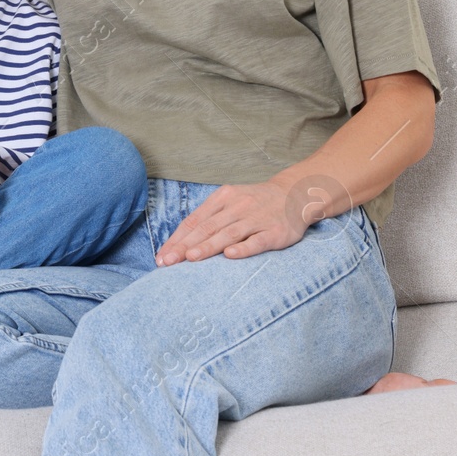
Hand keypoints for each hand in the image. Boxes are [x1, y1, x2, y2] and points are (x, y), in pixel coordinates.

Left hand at [156, 181, 313, 265]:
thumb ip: (208, 218)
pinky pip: (258, 240)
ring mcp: (257, 218)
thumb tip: (180, 242)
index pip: (194, 220)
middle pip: (207, 227)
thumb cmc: (254, 203)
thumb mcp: (229, 202)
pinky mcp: (276, 231)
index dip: (177, 239)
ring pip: (228, 233)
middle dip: (185, 245)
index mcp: (222, 199)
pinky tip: (230, 255)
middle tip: (168, 261)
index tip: (161, 256)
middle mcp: (237, 207)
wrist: (295, 194)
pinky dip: (244, 247)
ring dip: (208, 246)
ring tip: (190, 258)